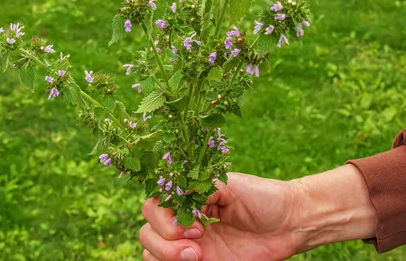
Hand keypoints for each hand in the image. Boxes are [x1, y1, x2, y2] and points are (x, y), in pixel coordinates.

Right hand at [139, 172, 300, 260]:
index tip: (195, 223)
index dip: (164, 218)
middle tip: (196, 245)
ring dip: (167, 256)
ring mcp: (191, 246)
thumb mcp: (227, 184)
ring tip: (198, 257)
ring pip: (152, 253)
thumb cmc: (261, 196)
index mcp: (186, 199)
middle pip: (146, 233)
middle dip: (164, 241)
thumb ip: (198, 188)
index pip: (152, 206)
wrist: (291, 222)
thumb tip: (175, 196)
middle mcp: (184, 222)